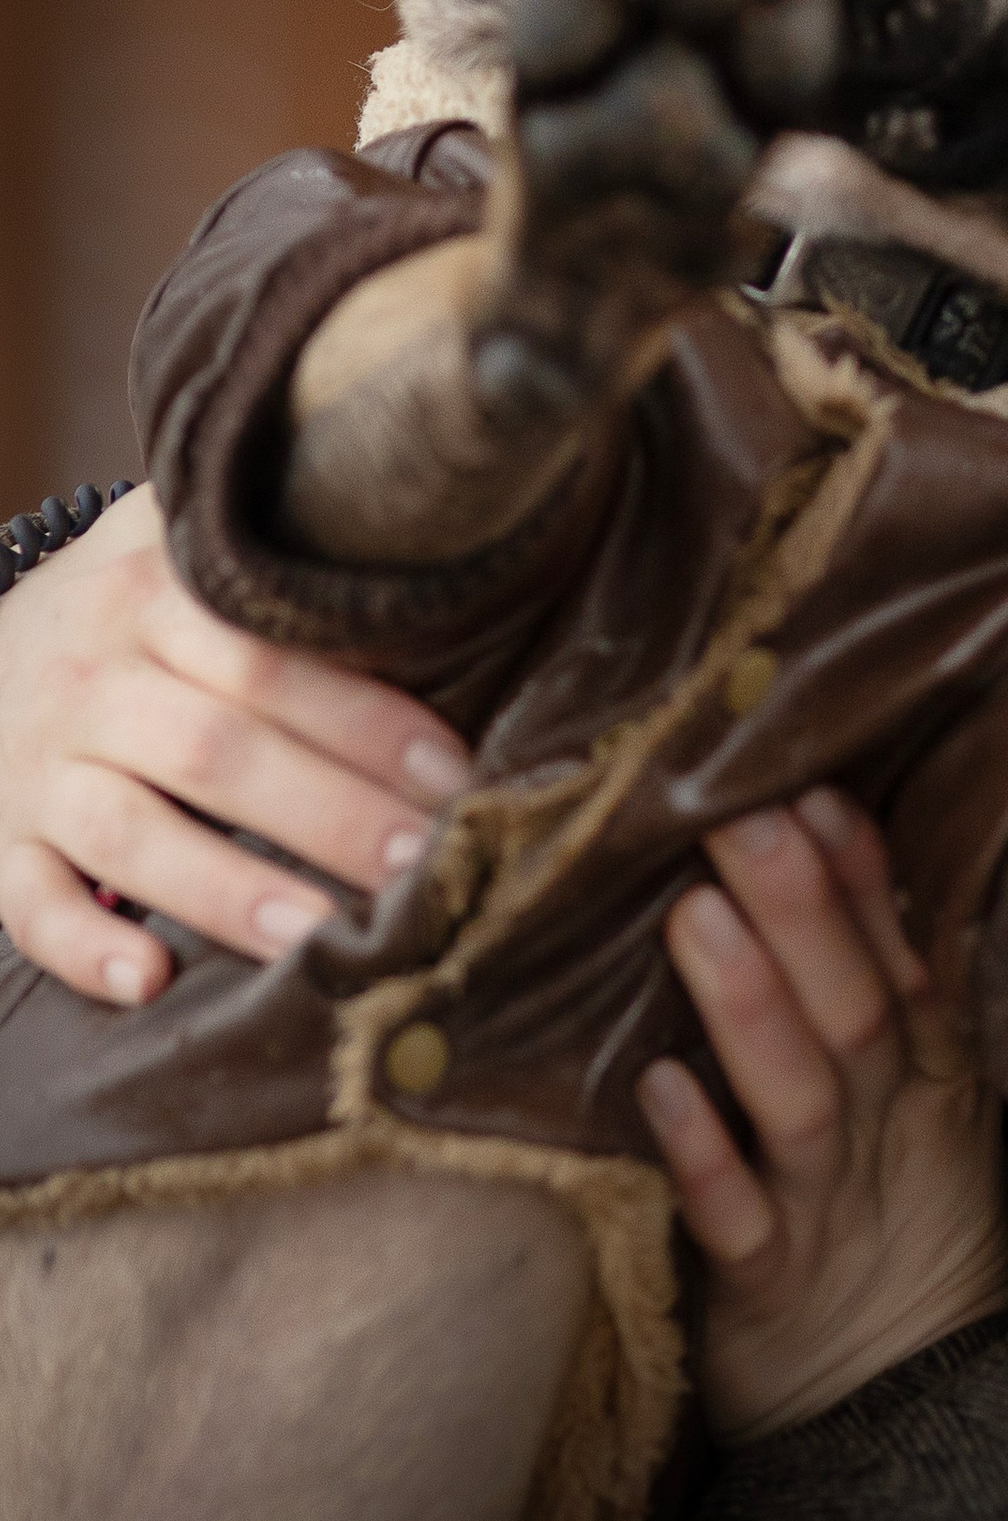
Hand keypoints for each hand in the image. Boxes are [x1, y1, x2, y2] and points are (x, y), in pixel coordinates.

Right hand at [0, 486, 474, 1001]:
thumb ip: (276, 545)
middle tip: (421, 864)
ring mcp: (34, 767)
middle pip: (218, 753)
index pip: (270, 661)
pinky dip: (82, 947)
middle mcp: (92, 681)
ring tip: (321, 938)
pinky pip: (26, 901)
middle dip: (329, 815)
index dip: (365, 722)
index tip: (452, 773)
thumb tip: (431, 539)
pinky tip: (150, 981)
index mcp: (153, 598)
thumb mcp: (177, 543)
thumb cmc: (126, 604)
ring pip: (129, 835)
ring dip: (228, 891)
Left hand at [640, 789, 1007, 1440]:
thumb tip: (818, 828)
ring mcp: (832, 1206)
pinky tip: (656, 1091)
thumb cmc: (887, 1197)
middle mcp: (890, 1126)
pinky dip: (704, 1157)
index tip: (818, 789)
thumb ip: (874, 972)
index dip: (869, 877)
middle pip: (859, 1009)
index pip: (912, 956)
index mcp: (934, 1068)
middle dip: (805, 907)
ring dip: (752, 1006)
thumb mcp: (914, 1085)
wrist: (894, 1382)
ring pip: (801, 1100)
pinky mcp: (769, 1289)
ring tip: (693, 914)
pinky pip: (739, 1222)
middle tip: (745, 813)